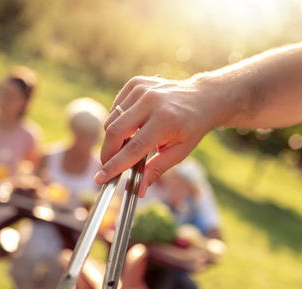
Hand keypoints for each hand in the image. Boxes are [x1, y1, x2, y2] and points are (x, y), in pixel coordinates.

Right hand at [97, 76, 218, 196]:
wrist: (201, 98)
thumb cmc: (191, 128)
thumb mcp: (179, 153)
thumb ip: (156, 170)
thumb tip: (138, 191)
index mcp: (165, 121)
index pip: (133, 148)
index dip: (114, 166)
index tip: (100, 179)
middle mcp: (151, 101)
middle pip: (115, 132)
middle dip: (107, 153)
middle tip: (107, 167)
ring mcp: (142, 89)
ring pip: (111, 119)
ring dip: (113, 138)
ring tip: (126, 146)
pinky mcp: (135, 83)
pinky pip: (115, 108)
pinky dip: (117, 121)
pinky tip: (131, 126)